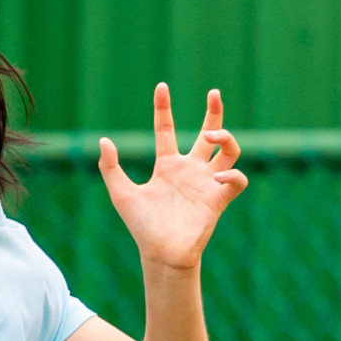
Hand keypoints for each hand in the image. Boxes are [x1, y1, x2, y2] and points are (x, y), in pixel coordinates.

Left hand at [98, 84, 247, 271]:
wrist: (160, 253)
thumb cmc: (141, 226)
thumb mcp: (121, 193)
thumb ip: (111, 167)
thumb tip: (103, 140)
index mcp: (167, 166)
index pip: (166, 130)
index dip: (164, 108)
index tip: (161, 87)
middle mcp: (190, 170)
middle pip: (207, 134)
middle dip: (214, 112)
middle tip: (214, 92)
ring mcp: (206, 183)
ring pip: (228, 152)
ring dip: (226, 138)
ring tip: (213, 135)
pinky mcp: (219, 199)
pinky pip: (237, 180)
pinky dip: (233, 175)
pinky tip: (217, 178)